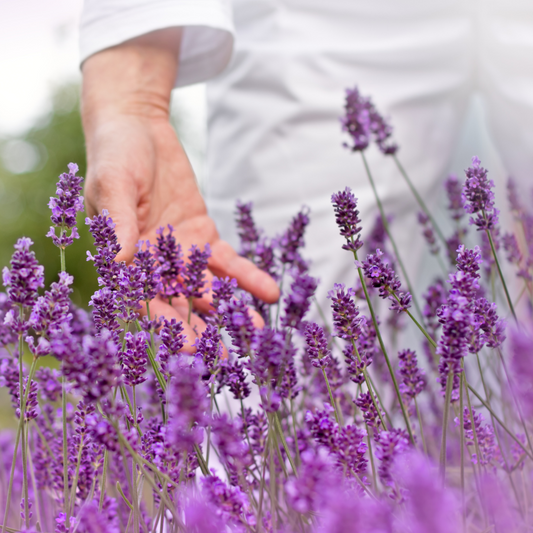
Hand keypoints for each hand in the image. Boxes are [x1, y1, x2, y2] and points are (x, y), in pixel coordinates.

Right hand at [81, 29, 278, 346]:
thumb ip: (118, 222)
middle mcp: (154, 265)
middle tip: (229, 359)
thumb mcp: (114, 184)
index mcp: (125, 261)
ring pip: (209, 289)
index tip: (191, 348)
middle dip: (204, 330)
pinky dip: (247, 277)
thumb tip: (118, 262)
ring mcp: (182, 253)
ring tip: (259, 330)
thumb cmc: (116, 154)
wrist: (139, 128)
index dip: (167, 326)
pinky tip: (269, 291)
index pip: (145, 301)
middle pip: (181, 305)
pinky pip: (228, 262)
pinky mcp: (204, 236)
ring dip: (232, 310)